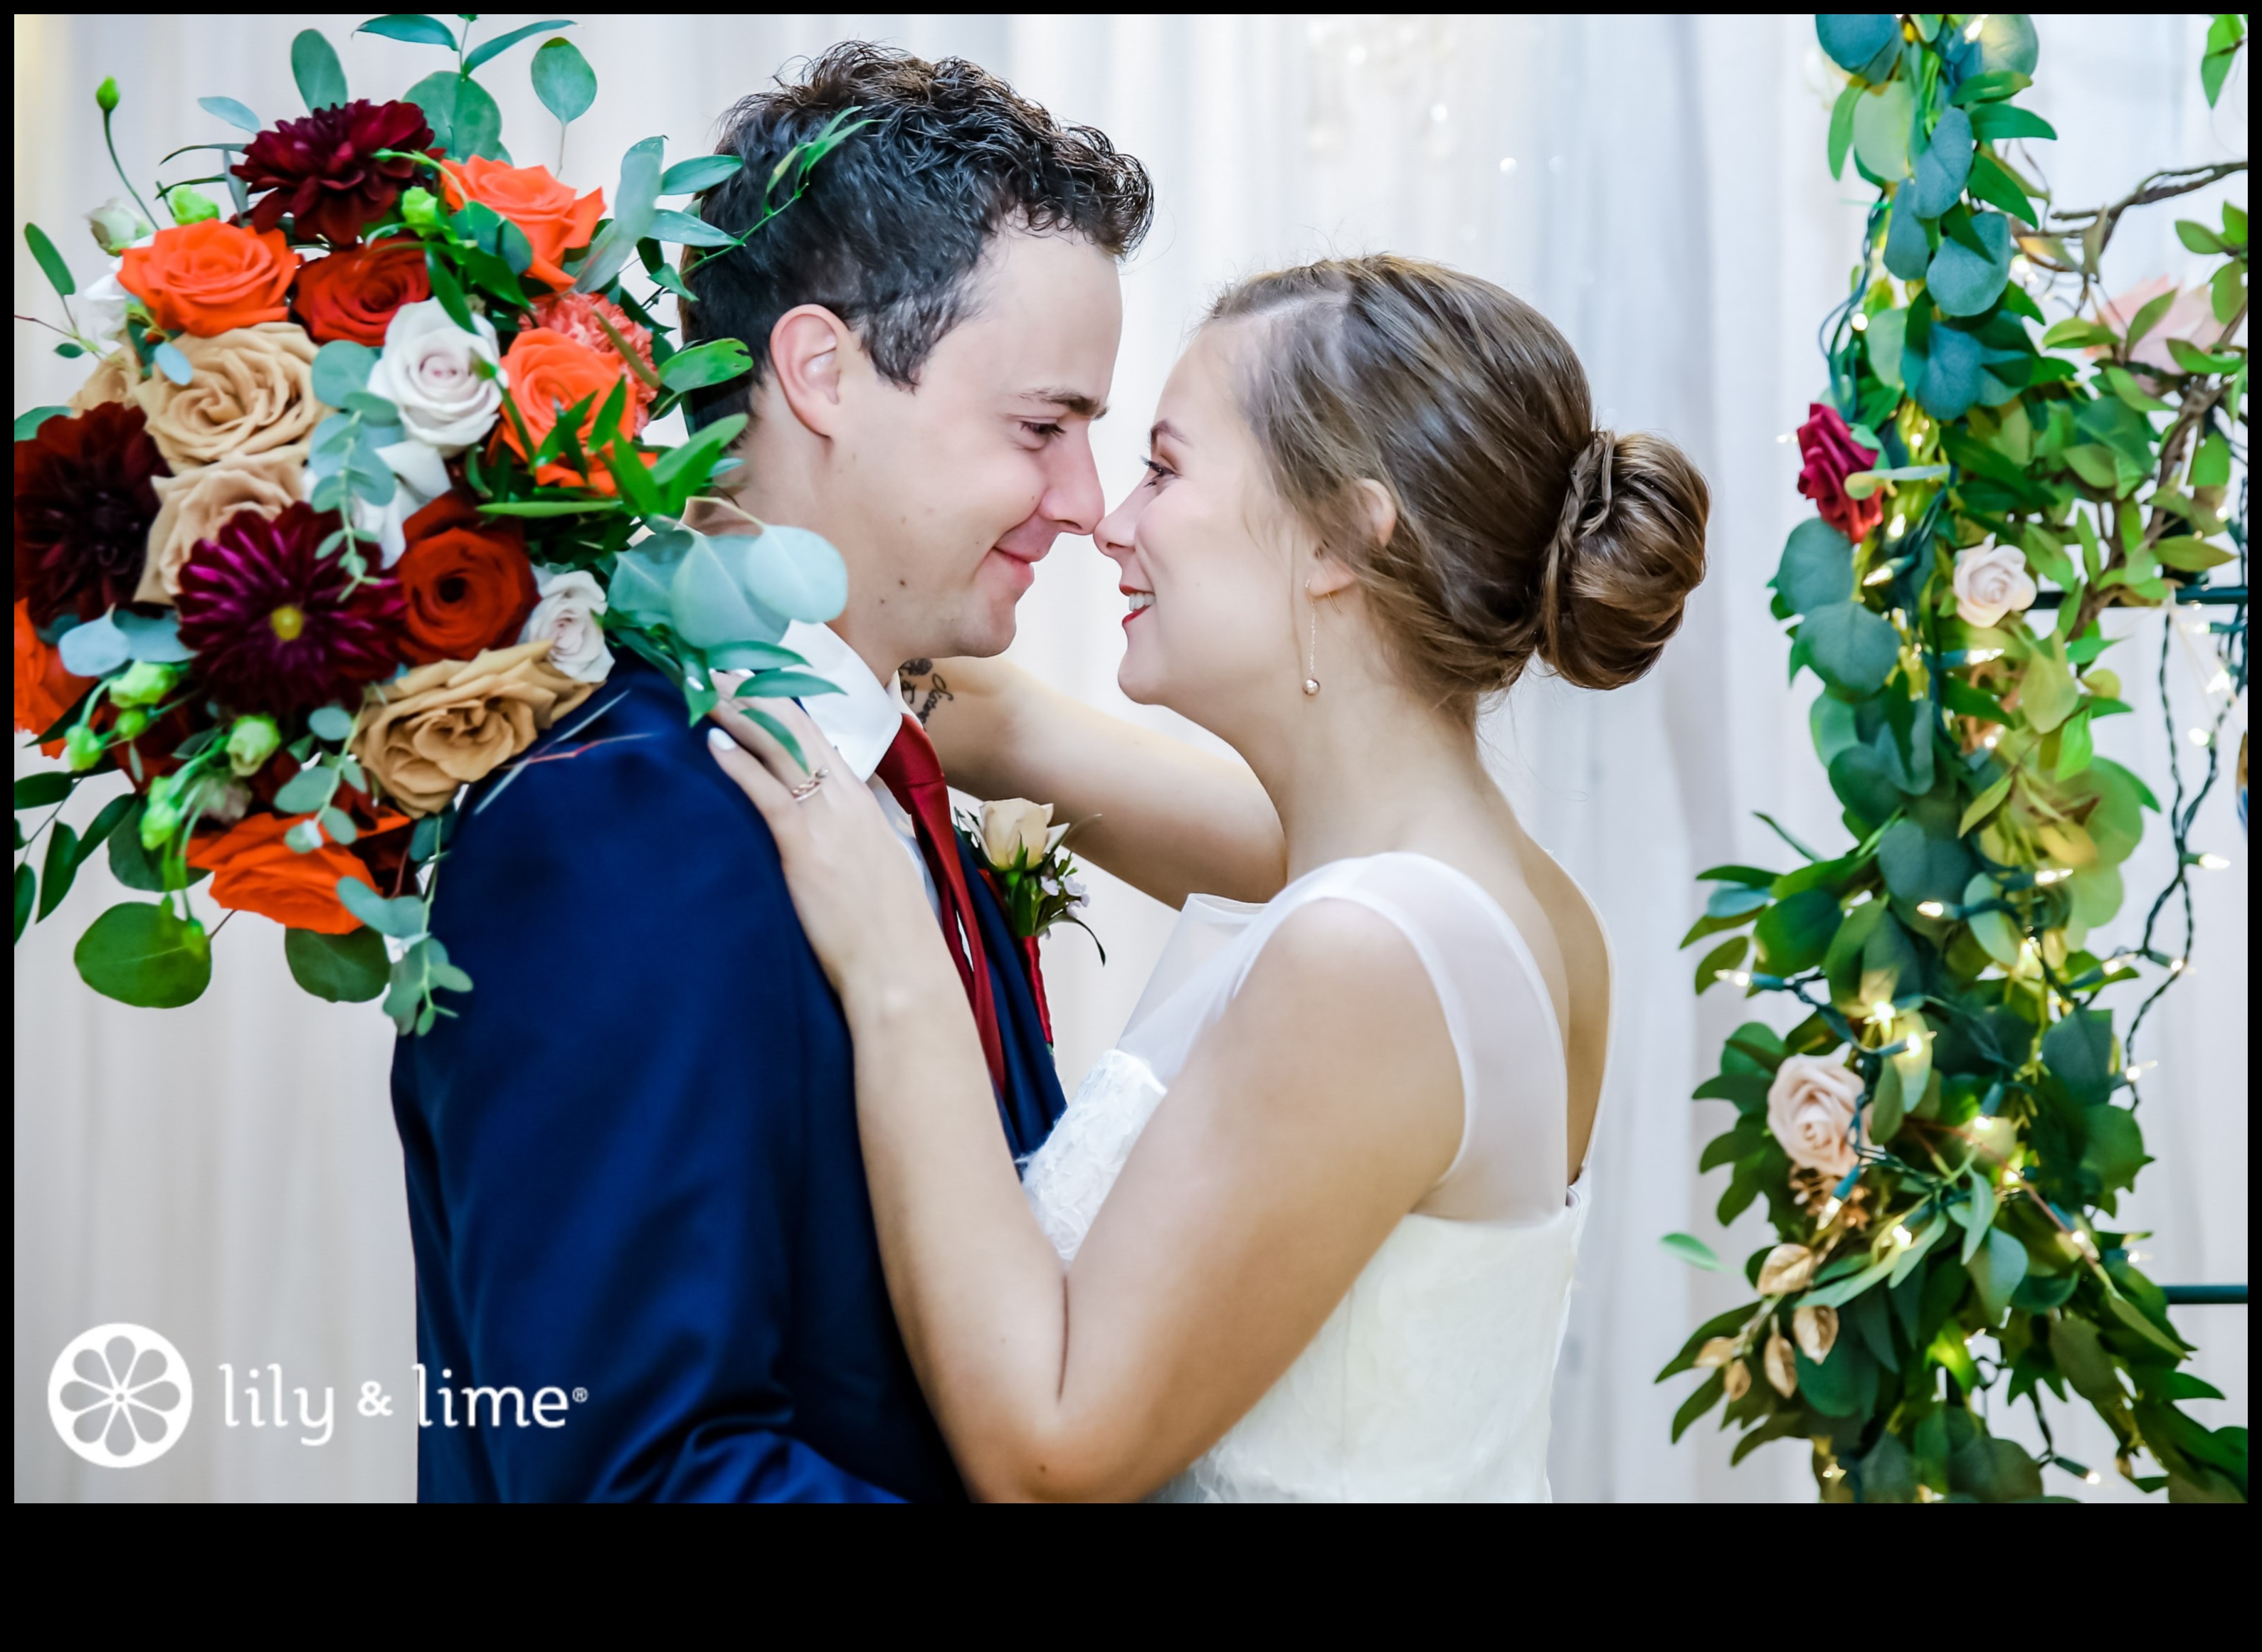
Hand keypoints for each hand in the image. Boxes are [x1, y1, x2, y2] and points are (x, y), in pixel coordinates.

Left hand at [706, 699, 946, 1002]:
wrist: (901, 970)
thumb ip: (851, 840)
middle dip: (760, 692)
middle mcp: (847, 801)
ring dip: (742, 713)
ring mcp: (828, 821)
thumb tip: (832, 832)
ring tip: (709, 685)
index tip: (759, 677)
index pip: (822, 737)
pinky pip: (768, 793)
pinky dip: (739, 763)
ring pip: (782, 749)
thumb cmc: (888, 931)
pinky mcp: (806, 848)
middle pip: (800, 729)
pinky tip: (715, 742)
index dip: (787, 704)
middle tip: (724, 662)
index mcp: (864, 804)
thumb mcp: (876, 868)